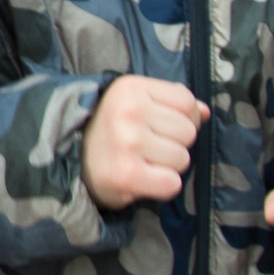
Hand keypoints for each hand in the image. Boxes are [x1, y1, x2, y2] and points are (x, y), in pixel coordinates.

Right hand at [82, 76, 206, 209]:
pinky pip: (172, 183)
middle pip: (188, 132)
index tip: (162, 127)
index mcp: (131, 88)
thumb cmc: (109, 131)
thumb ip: (171, 102)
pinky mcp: (128, 174)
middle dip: (174, 143)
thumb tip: (205, 112)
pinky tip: (144, 179)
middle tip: (148, 148)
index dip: (184, 118)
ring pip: (183, 158)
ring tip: (144, 162)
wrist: (68, 161)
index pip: (187, 102)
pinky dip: (163, 187)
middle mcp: (129, 111)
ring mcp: (128, 143)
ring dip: (168, 166)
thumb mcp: (134, 103)